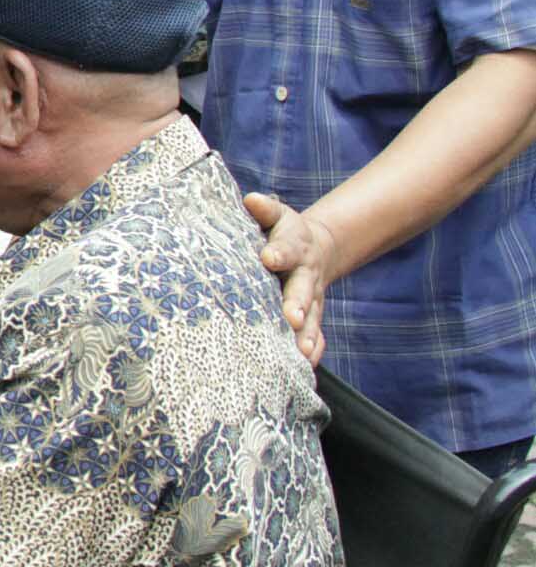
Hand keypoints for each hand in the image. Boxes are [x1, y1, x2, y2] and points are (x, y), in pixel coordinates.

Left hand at [243, 192, 338, 365]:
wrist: (314, 248)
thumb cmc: (280, 233)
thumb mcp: (275, 216)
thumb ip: (264, 210)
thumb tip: (251, 200)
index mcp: (293, 246)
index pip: (286, 247)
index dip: (278, 252)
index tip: (268, 258)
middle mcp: (305, 274)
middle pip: (302, 289)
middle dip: (297, 302)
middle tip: (291, 316)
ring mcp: (311, 297)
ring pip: (311, 317)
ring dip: (306, 333)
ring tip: (301, 351)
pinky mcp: (312, 316)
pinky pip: (315, 334)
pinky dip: (314, 350)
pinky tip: (307, 366)